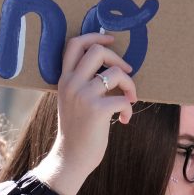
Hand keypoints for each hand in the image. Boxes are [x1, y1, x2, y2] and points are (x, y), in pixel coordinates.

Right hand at [31, 33, 136, 194]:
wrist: (70, 158)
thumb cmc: (76, 129)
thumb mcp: (72, 100)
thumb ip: (82, 81)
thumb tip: (111, 66)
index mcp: (64, 78)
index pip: (74, 44)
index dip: (95, 36)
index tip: (111, 40)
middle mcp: (71, 83)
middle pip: (97, 50)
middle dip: (118, 59)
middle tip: (126, 73)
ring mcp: (83, 96)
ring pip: (115, 73)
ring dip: (130, 85)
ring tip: (130, 98)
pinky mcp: (96, 110)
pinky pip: (123, 98)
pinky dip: (129, 107)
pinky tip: (124, 119)